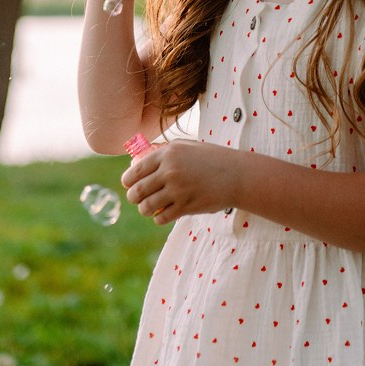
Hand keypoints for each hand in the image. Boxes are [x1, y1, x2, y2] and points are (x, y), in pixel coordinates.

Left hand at [121, 140, 235, 224]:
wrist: (237, 175)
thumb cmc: (211, 159)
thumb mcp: (186, 147)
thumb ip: (164, 152)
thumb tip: (139, 161)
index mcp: (167, 154)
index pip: (135, 170)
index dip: (128, 181)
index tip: (128, 185)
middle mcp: (169, 171)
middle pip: (136, 191)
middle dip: (133, 197)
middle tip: (137, 198)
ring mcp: (177, 190)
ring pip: (146, 206)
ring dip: (145, 209)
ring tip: (149, 208)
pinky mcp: (186, 206)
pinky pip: (161, 218)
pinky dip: (158, 218)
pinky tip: (163, 214)